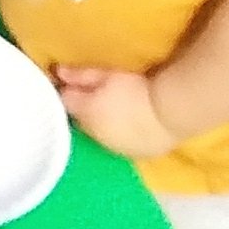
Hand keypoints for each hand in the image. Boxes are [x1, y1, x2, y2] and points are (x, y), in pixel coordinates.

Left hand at [53, 66, 177, 159]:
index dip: (69, 94)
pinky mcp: (133, 156)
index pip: (65, 104)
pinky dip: (119, 136)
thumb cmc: (136, 89)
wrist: (171, 113)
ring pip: (99, 136)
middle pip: (81, 122)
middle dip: (84, 111)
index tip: (74, 85)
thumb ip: (80, 75)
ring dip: (101, 126)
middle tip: (98, 96)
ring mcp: (114, 149)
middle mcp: (94, 136)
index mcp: (85, 114)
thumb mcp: (107, 75)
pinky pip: (119, 145)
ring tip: (116, 111)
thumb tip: (58, 72)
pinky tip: (129, 126)